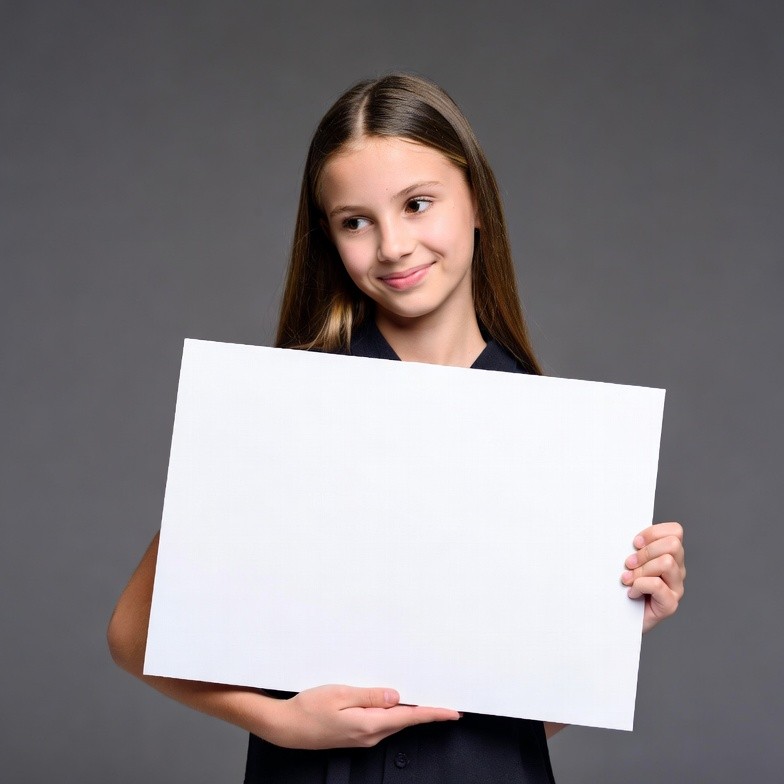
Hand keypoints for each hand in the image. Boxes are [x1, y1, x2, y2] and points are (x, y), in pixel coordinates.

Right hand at [255, 684, 459, 748]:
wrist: (286, 727)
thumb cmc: (308, 709)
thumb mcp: (340, 694)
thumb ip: (370, 696)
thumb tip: (396, 696)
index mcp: (368, 725)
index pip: (409, 718)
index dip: (432, 714)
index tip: (452, 712)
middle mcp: (369, 736)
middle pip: (404, 721)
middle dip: (425, 711)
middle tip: (444, 701)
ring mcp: (362, 738)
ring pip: (394, 723)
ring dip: (409, 712)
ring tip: (424, 699)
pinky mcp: (356, 736)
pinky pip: (382, 724)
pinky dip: (394, 714)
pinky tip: (395, 704)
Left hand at [621, 522, 684, 633]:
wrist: (618, 617)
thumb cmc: (620, 585)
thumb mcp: (627, 560)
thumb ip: (633, 547)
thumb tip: (624, 536)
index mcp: (670, 555)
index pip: (675, 531)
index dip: (653, 533)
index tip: (635, 543)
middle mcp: (677, 569)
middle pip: (673, 544)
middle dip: (646, 552)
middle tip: (629, 564)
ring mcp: (676, 587)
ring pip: (667, 562)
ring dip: (641, 570)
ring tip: (628, 579)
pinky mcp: (670, 604)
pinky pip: (657, 585)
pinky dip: (640, 586)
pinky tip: (632, 593)